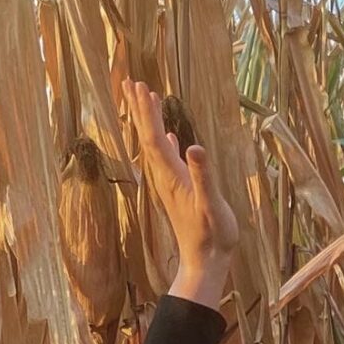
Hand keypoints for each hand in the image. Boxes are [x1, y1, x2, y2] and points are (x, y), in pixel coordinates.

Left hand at [127, 81, 238, 308]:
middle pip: (147, 136)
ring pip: (154, 145)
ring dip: (149, 121)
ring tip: (146, 99)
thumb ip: (203, 176)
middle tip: (131, 82)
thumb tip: (194, 146)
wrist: (205, 261)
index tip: (141, 87)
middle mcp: (165, 177)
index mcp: (171, 176)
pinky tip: (169, 135)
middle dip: (140, 109)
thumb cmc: (212, 235)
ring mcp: (170, 183)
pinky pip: (167, 157)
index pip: (154, 138)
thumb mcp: (211, 204)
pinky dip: (165, 141)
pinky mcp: (179, 189)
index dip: (147, 112)